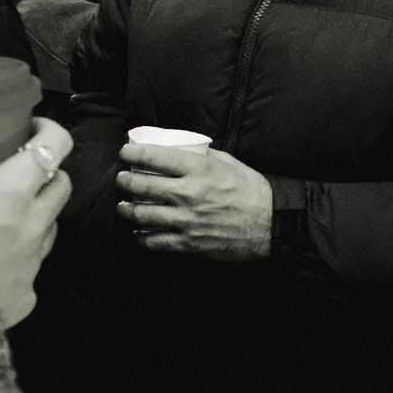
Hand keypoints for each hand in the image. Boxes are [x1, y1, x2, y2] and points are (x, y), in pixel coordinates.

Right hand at [0, 118, 72, 327]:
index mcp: (7, 191)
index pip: (54, 146)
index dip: (50, 131)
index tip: (35, 129)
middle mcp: (30, 225)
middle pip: (62, 187)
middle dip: (48, 175)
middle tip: (22, 174)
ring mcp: (31, 265)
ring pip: (50, 231)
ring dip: (35, 220)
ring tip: (5, 221)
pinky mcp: (24, 300)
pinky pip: (29, 276)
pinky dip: (16, 267)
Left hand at [114, 143, 271, 261]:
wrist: (271, 223)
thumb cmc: (252, 190)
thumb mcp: (229, 162)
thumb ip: (203, 156)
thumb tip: (182, 149)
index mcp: (198, 169)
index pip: (154, 157)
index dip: (132, 154)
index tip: (124, 153)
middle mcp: (188, 193)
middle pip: (141, 186)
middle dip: (125, 181)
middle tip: (121, 180)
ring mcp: (186, 220)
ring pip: (142, 215)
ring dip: (127, 210)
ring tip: (123, 207)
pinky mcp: (189, 243)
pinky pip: (155, 242)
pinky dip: (142, 238)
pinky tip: (138, 234)